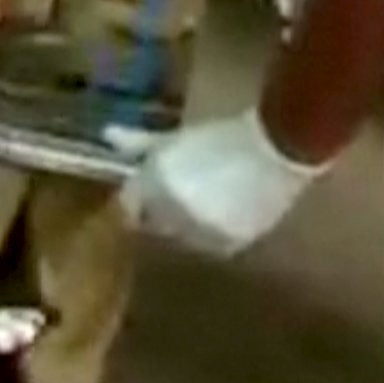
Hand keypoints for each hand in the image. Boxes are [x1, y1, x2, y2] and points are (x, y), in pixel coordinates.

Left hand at [119, 108, 326, 257]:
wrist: (276, 149)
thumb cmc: (221, 137)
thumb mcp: (174, 137)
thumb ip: (139, 142)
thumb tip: (107, 136)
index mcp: (155, 183)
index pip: (127, 205)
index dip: (132, 200)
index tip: (139, 194)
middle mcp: (173, 212)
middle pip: (151, 223)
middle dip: (154, 213)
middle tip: (169, 198)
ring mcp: (202, 231)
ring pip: (180, 238)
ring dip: (181, 227)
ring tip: (198, 206)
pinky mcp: (231, 244)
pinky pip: (208, 246)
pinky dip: (208, 236)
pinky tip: (217, 218)